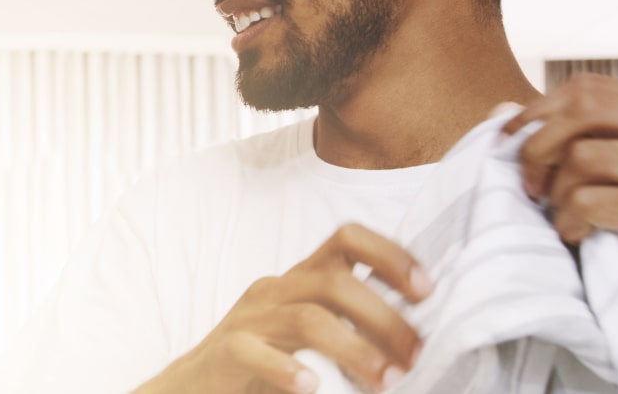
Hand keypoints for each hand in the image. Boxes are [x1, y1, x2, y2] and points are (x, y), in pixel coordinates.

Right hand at [141, 224, 429, 393]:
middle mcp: (275, 290)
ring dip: (355, 349)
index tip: (426, 291)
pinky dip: (287, 369)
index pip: (346, 239)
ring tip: (385, 381)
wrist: (191, 387)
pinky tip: (312, 387)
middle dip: (385, 319)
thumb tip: (415, 338)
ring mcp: (249, 319)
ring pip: (308, 318)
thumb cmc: (262, 363)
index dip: (389, 255)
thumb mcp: (309, 334)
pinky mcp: (226, 351)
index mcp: (299, 280)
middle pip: (336, 283)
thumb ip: (348, 325)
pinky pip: (255, 351)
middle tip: (414, 358)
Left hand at [505, 74, 617, 329]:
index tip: (510, 140)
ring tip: (565, 215)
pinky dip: (571, 219)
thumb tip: (505, 110)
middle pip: (583, 110)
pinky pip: (593, 201)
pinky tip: (579, 232)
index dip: (537, 112)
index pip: (589, 88)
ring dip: (558, 193)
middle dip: (539, 147)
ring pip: (584, 157)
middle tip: (530, 184)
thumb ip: (593, 133)